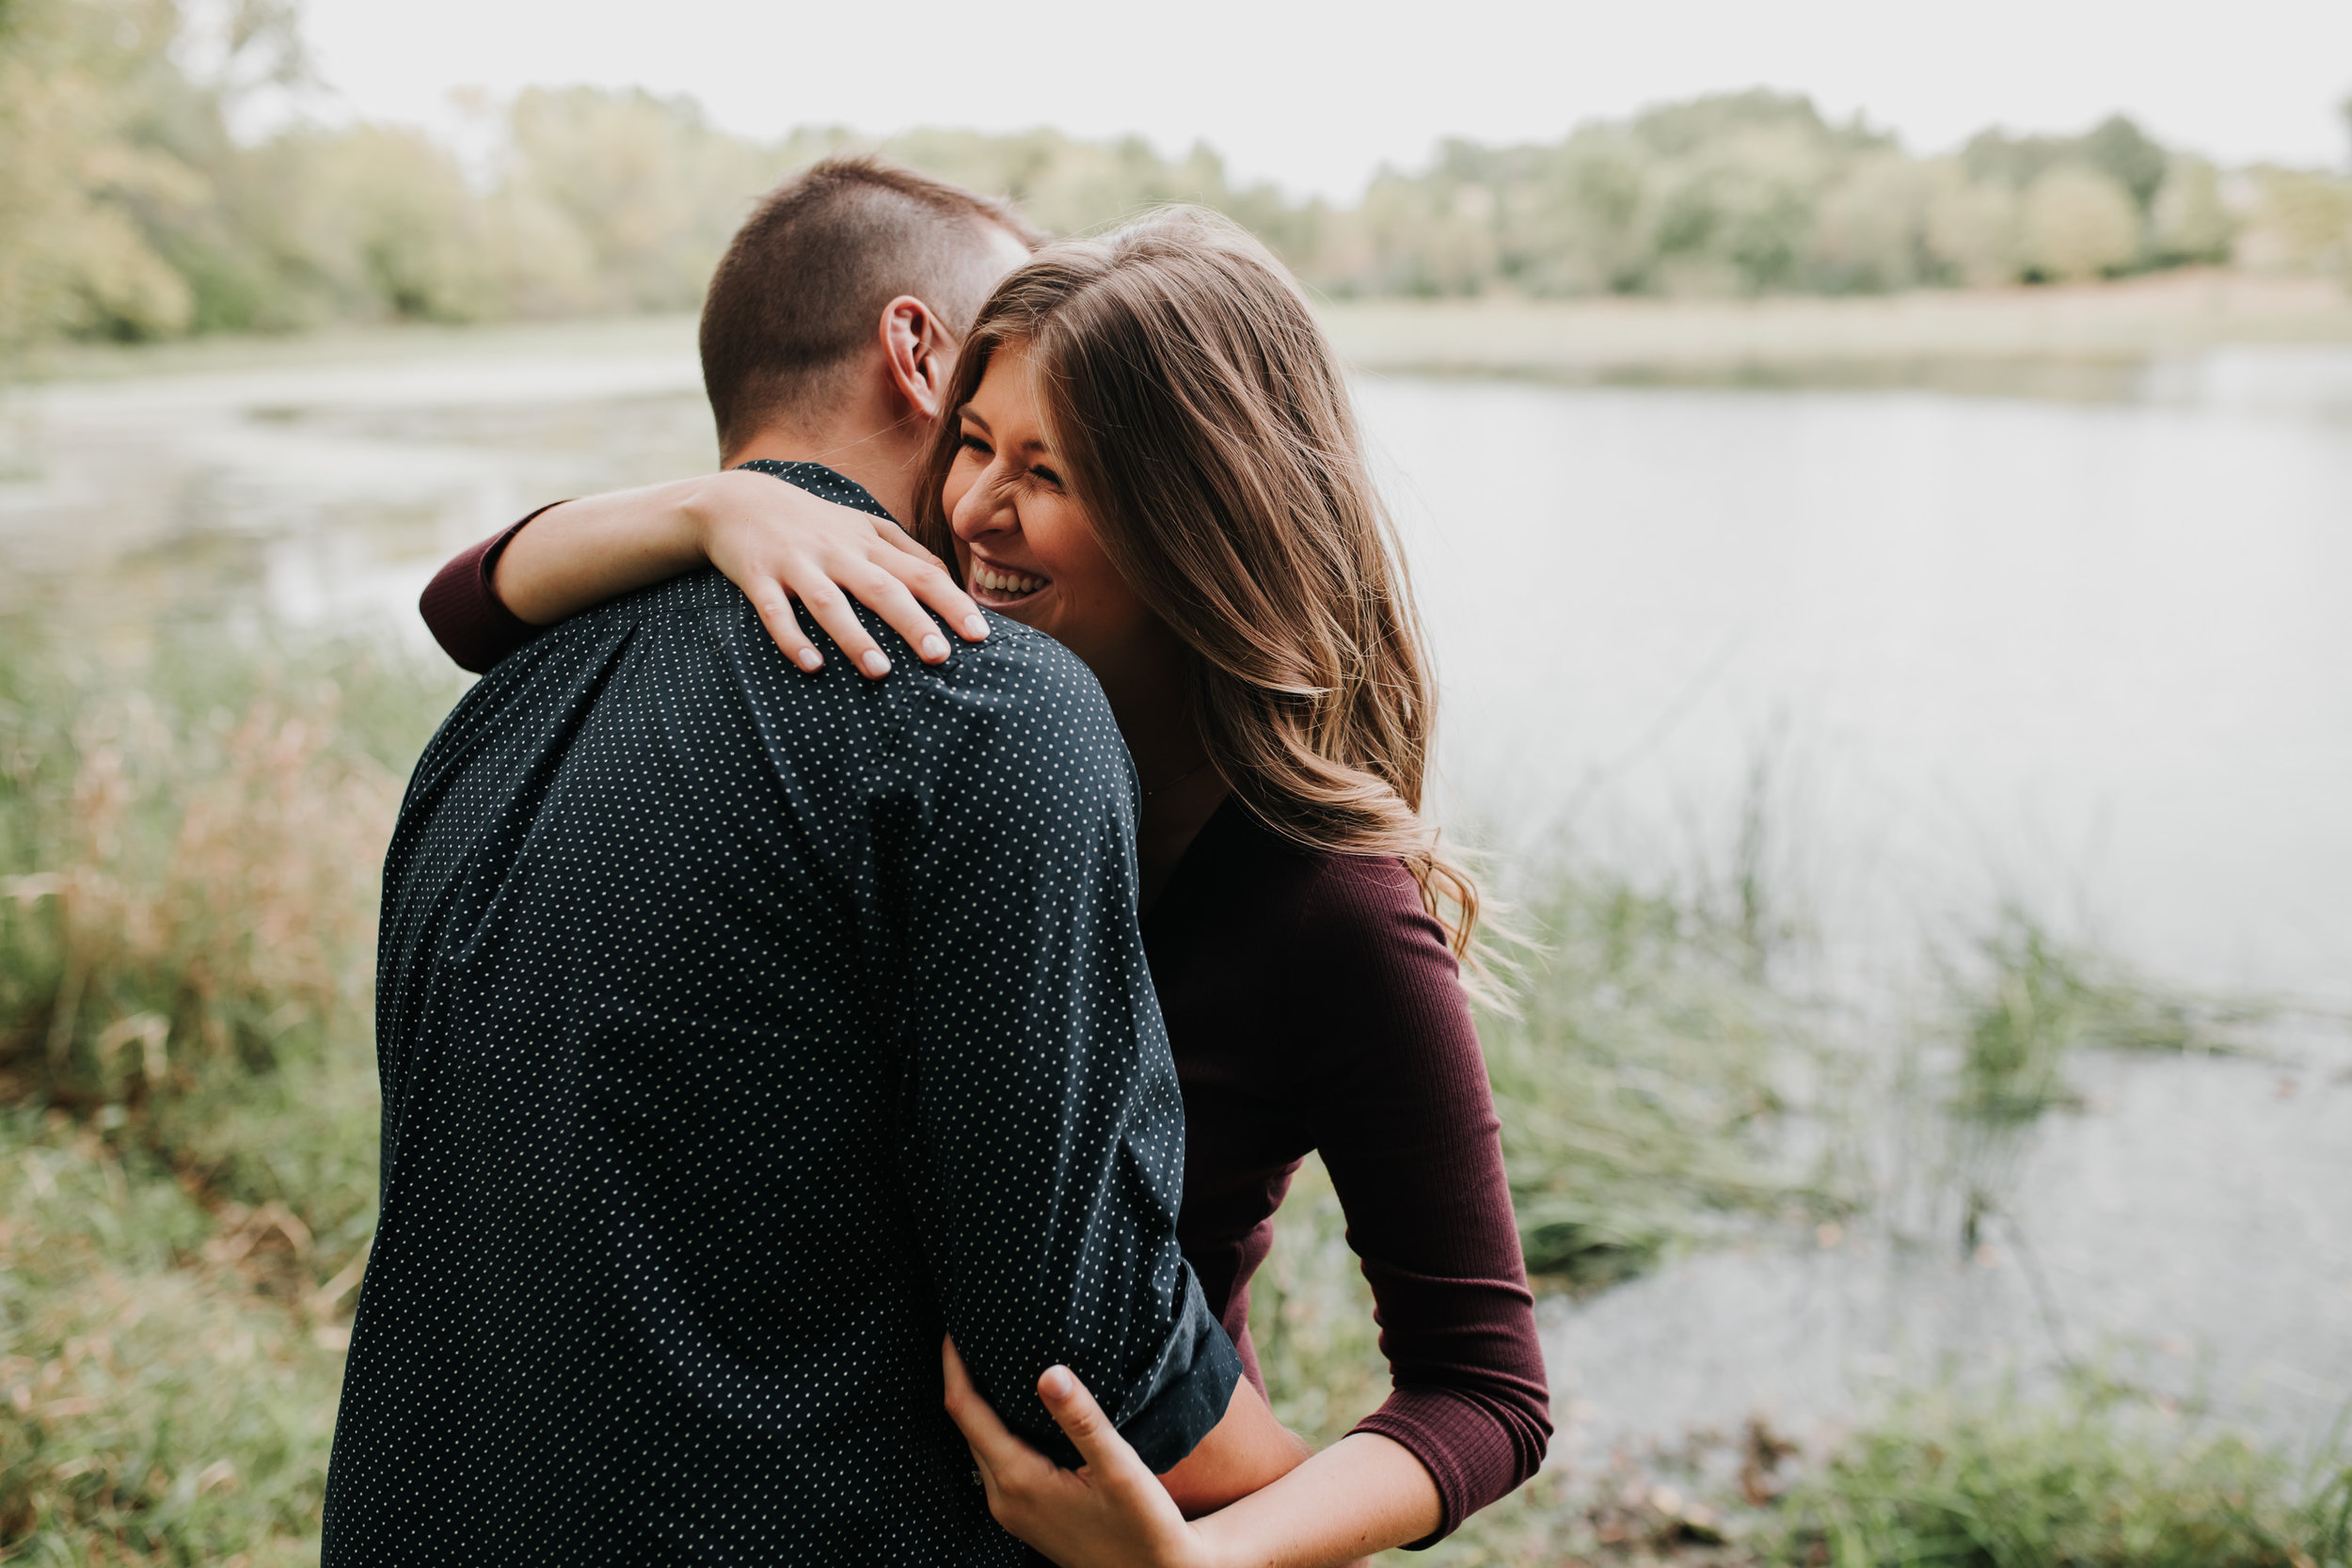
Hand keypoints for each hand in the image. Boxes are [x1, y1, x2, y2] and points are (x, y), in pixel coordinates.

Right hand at [687, 468, 987, 677]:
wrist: (738, 499)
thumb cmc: (815, 523)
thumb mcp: (864, 526)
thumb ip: (908, 551)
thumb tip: (951, 581)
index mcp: (868, 544)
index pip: (921, 572)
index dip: (951, 602)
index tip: (979, 634)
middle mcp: (837, 552)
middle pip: (882, 588)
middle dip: (913, 622)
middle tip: (941, 656)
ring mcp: (797, 564)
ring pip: (830, 602)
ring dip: (855, 637)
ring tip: (881, 672)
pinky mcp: (758, 577)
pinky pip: (775, 612)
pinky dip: (792, 638)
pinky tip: (812, 666)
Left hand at [942, 1338, 1218, 1567]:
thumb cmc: (1144, 1526)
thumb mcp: (1119, 1468)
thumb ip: (1082, 1419)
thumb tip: (1049, 1372)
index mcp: (1018, 1480)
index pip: (965, 1411)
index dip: (954, 1366)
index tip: (955, 1326)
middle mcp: (1004, 1498)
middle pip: (966, 1426)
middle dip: (962, 1378)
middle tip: (972, 1331)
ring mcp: (1011, 1511)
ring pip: (979, 1444)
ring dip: (978, 1403)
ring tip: (989, 1358)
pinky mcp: (1024, 1515)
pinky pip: (995, 1460)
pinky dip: (995, 1427)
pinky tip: (1015, 1406)